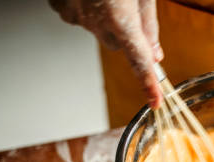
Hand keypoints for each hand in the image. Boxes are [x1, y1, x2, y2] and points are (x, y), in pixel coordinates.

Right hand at [49, 0, 163, 106]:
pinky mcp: (59, 6)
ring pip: (98, 30)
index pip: (139, 59)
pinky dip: (87, 9)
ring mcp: (73, 14)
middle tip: (128, 7)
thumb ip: (148, 23)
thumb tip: (154, 53)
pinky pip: (79, 17)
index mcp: (119, 16)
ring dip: (106, 19)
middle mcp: (93, 20)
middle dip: (128, 34)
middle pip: (120, 44)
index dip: (148, 82)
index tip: (155, 100)